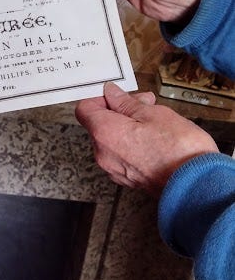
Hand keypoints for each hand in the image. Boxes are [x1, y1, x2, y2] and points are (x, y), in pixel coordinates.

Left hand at [75, 82, 218, 196]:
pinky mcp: (126, 179)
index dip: (99, 98)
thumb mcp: (153, 114)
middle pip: (98, 124)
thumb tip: (110, 93)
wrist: (196, 186)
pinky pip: (120, 154)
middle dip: (119, 110)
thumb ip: (126, 102)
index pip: (84, 109)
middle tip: (145, 103)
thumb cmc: (178, 149)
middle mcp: (103, 153)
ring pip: (111, 139)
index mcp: (105, 132)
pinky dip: (131, 143)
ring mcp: (113, 169)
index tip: (118, 94)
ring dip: (126, 126)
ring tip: (154, 120)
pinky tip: (153, 139)